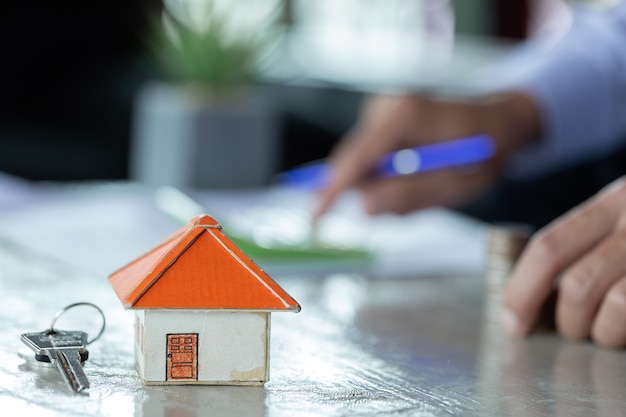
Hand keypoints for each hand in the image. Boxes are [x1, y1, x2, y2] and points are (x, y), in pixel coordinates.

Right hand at [313, 91, 539, 219]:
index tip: (316, 217)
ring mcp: (380, 111)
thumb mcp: (457, 184)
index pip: (358, 158)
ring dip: (385, 187)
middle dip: (374, 192)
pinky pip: (369, 161)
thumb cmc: (485, 151)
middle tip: (415, 200)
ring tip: (425, 185)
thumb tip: (363, 207)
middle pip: (354, 163)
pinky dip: (387, 177)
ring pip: (362, 167)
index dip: (334, 191)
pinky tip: (414, 173)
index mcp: (405, 116)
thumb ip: (409, 196)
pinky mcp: (379, 120)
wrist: (497, 122)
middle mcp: (386, 107)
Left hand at [503, 177, 625, 347]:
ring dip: (602, 333)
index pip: (549, 248)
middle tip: (571, 328)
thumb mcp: (624, 213)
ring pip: (617, 307)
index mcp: (613, 202)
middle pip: (577, 285)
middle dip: (566, 320)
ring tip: (607, 332)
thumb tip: (536, 293)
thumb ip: (587, 239)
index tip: (512, 322)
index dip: (522, 291)